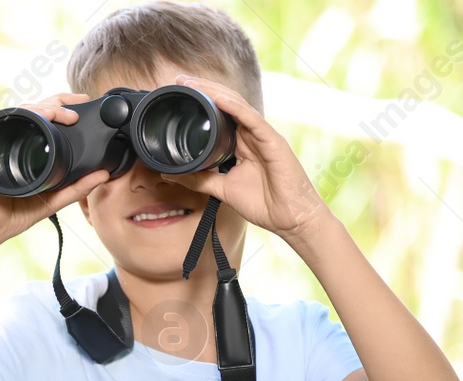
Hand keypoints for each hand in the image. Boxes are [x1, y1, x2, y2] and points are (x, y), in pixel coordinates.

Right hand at [0, 92, 111, 243]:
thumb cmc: (16, 213)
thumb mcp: (54, 200)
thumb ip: (78, 188)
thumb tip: (104, 175)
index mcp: (33, 149)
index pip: (51, 119)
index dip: (67, 107)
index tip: (85, 104)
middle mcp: (19, 139)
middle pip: (40, 108)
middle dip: (61, 101)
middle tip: (80, 103)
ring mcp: (5, 137)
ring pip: (26, 110)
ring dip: (46, 107)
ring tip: (64, 114)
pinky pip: (9, 118)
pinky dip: (27, 113)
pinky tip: (41, 115)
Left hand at [160, 74, 333, 244]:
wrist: (291, 218)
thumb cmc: (265, 203)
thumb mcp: (223, 189)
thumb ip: (199, 179)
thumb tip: (172, 174)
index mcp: (242, 143)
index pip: (221, 114)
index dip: (202, 101)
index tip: (181, 93)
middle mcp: (252, 135)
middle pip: (227, 103)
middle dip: (204, 89)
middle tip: (182, 80)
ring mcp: (263, 135)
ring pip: (238, 106)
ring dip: (215, 92)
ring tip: (194, 83)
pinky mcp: (273, 141)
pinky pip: (252, 120)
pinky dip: (235, 108)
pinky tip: (219, 99)